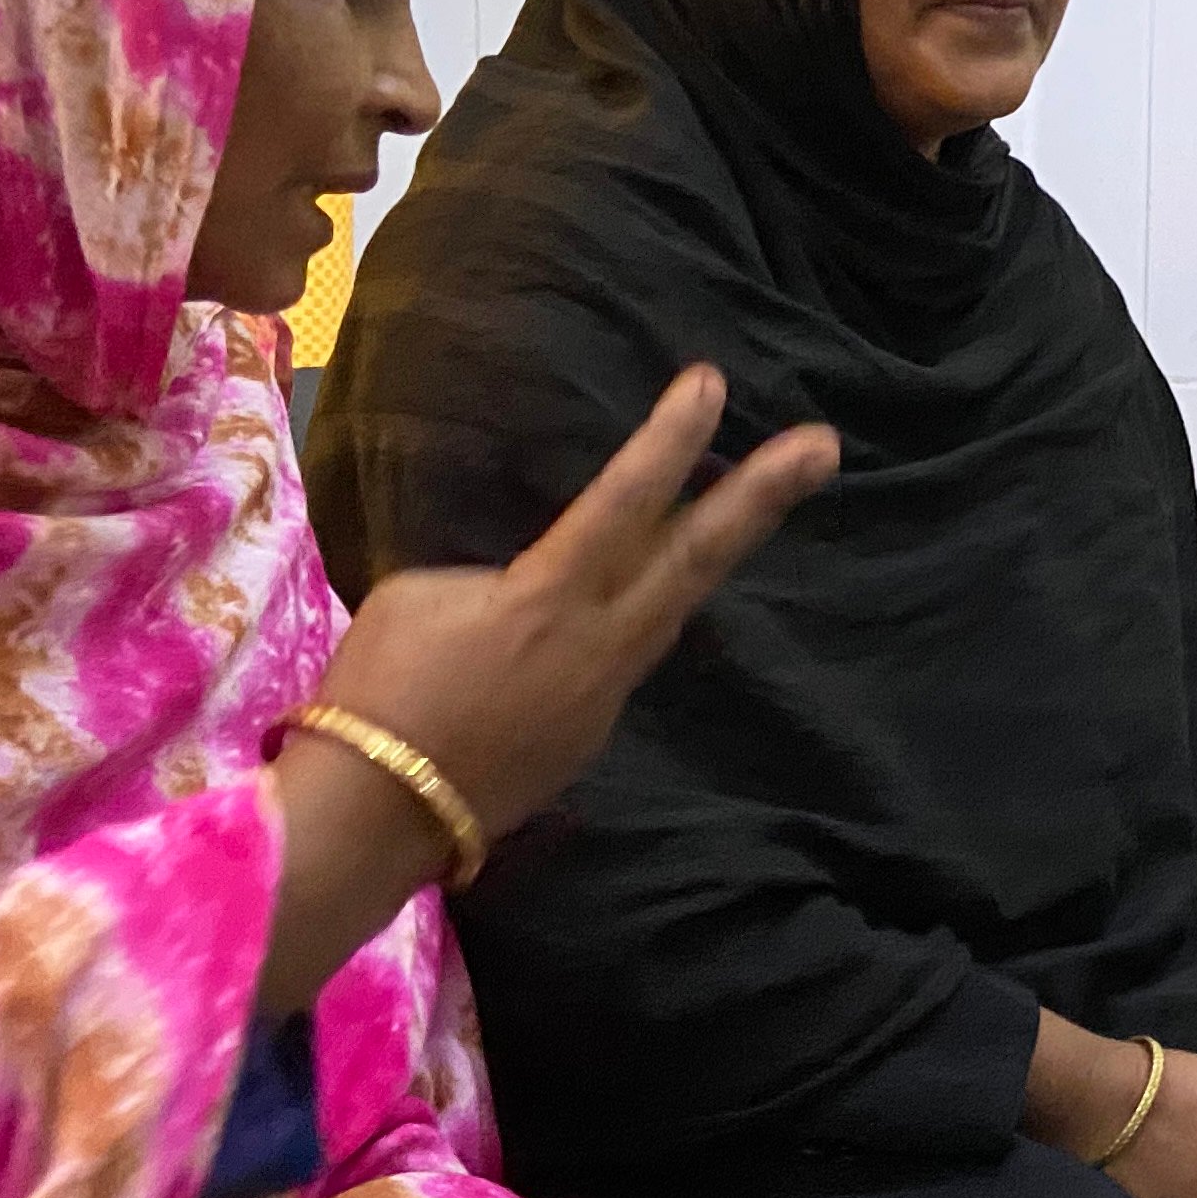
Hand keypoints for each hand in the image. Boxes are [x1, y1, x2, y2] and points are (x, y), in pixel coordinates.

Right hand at [260, 369, 837, 1011]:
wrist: (371, 816)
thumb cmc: (379, 690)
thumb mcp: (421, 597)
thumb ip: (496, 576)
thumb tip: (531, 585)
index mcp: (550, 598)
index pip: (625, 500)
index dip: (670, 437)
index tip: (712, 381)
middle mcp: (601, 646)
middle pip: (699, 557)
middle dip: (763, 495)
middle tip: (825, 444)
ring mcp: (607, 697)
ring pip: (676, 607)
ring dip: (711, 552)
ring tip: (751, 500)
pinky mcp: (594, 735)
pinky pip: (629, 657)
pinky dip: (641, 616)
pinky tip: (631, 597)